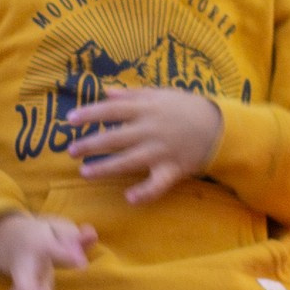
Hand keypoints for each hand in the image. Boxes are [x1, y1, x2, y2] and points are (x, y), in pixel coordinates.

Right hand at [0, 207, 99, 289]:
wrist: (11, 238)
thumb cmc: (44, 235)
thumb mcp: (59, 229)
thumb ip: (75, 236)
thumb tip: (91, 233)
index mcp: (39, 246)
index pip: (54, 249)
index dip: (68, 255)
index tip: (82, 264)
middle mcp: (27, 268)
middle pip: (26, 282)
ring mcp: (23, 284)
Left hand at [64, 84, 223, 202]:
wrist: (219, 126)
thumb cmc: (187, 107)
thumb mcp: (161, 94)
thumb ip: (132, 94)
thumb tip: (106, 91)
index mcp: (146, 108)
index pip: (111, 109)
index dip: (90, 114)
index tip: (69, 119)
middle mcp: (150, 129)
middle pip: (114, 138)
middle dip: (90, 144)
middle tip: (70, 150)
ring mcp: (161, 151)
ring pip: (128, 161)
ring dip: (105, 168)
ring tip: (84, 173)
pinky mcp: (172, 169)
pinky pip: (157, 184)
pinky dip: (145, 193)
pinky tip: (129, 198)